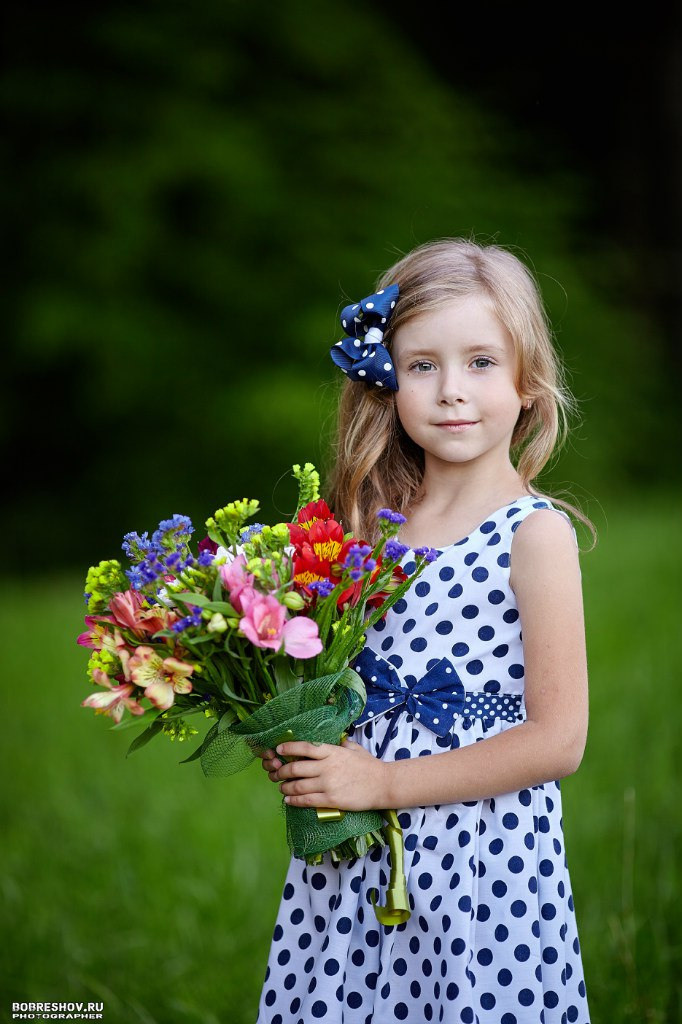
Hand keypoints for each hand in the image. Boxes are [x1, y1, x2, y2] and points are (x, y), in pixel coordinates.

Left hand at [260, 738, 389, 810]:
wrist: (383, 784)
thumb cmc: (369, 766)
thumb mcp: (354, 749)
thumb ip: (342, 744)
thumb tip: (336, 741)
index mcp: (332, 751)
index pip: (304, 747)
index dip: (288, 748)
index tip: (278, 749)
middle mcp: (327, 766)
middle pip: (295, 768)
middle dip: (281, 771)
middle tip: (276, 773)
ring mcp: (328, 784)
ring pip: (297, 786)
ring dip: (285, 787)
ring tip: (281, 787)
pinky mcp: (331, 800)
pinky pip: (306, 800)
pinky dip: (294, 800)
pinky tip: (288, 800)